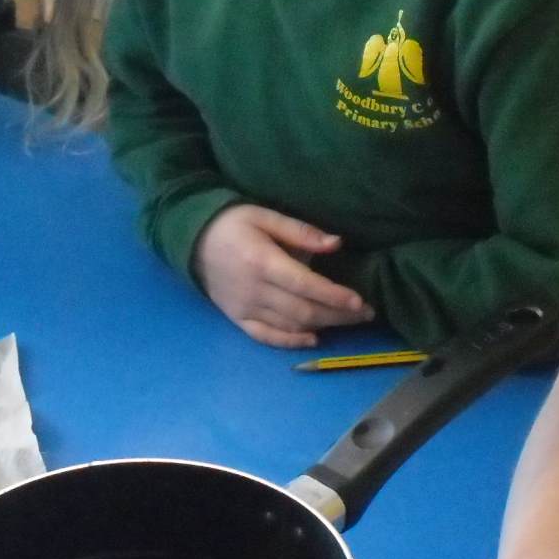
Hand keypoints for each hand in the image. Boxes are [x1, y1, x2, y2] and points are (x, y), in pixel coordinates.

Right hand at [191, 204, 373, 347]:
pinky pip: (267, 336)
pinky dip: (291, 341)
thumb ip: (301, 232)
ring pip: (290, 325)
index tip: (360, 301)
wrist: (192, 240)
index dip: (334, 295)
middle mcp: (254, 290)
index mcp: (262, 262)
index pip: (305, 285)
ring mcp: (244, 308)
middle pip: (303, 310)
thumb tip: (336, 244)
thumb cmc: (233, 223)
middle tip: (366, 314)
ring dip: (323, 326)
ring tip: (349, 321)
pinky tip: (313, 339)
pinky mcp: (237, 318)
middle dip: (338, 315)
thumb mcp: (265, 216)